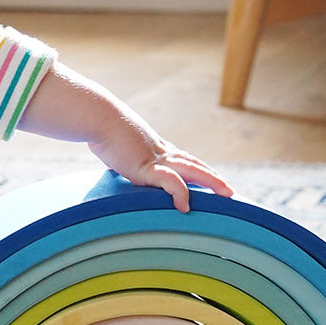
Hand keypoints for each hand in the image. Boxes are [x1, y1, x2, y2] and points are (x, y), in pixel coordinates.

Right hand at [88, 119, 232, 211]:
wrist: (97, 117)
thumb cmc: (100, 128)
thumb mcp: (114, 144)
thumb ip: (118, 154)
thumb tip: (111, 159)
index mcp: (154, 147)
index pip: (182, 158)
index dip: (197, 167)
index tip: (209, 177)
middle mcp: (159, 151)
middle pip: (193, 163)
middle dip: (212, 176)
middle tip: (228, 189)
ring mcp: (155, 159)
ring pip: (192, 170)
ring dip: (211, 180)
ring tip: (225, 193)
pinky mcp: (146, 167)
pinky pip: (170, 181)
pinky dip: (180, 193)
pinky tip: (184, 207)